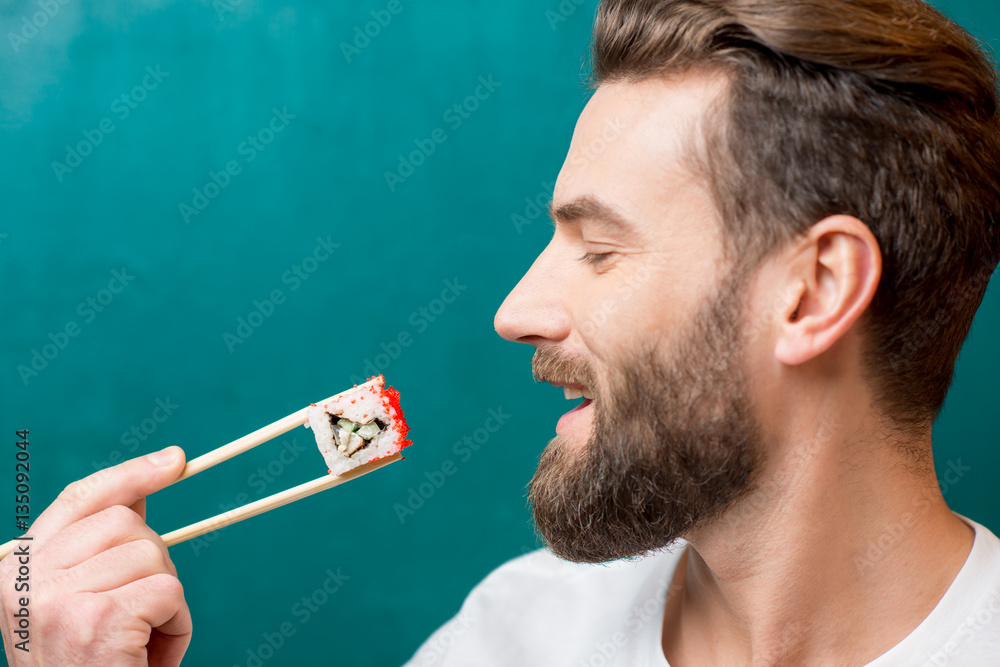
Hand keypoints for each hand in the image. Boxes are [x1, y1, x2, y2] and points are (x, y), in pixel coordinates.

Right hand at [0, 446, 191, 665]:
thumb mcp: (80, 603)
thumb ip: (101, 550)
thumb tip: (145, 494)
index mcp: (15, 569)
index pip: (80, 498)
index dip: (132, 474)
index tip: (177, 460)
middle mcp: (23, 580)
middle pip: (127, 522)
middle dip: (155, 562)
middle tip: (142, 614)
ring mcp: (55, 598)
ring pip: (153, 554)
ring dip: (167, 601)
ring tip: (141, 643)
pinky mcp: (95, 618)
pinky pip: (168, 589)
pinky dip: (177, 623)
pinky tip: (149, 655)